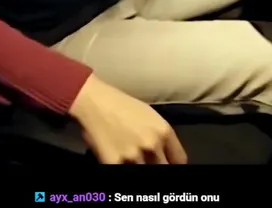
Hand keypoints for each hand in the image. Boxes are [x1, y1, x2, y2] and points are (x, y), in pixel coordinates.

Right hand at [68, 74, 187, 163]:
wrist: (91, 100)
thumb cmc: (118, 103)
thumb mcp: (148, 114)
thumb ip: (159, 135)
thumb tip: (164, 152)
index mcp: (163, 131)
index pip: (179, 160)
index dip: (172, 162)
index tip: (166, 162)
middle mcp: (152, 144)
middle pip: (163, 168)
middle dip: (155, 164)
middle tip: (147, 160)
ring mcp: (133, 155)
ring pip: (142, 170)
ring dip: (136, 164)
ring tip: (127, 155)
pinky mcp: (115, 162)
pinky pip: (123, 171)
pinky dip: (120, 165)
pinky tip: (116, 158)